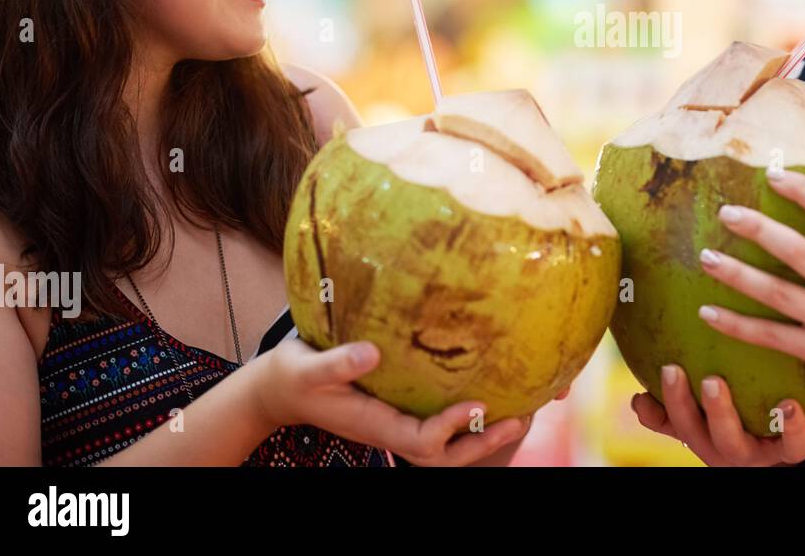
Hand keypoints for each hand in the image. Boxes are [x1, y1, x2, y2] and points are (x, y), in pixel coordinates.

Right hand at [252, 337, 532, 465]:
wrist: (284, 388)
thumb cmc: (294, 375)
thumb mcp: (307, 367)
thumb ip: (336, 363)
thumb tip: (373, 351)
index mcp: (375, 424)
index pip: (421, 440)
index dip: (452, 429)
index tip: (479, 404)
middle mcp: (392, 429)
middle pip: (444, 454)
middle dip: (482, 442)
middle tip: (520, 419)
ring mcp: (398, 422)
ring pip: (446, 444)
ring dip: (483, 433)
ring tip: (520, 411)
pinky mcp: (402, 409)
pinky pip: (440, 421)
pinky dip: (470, 416)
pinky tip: (495, 390)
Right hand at [630, 364, 804, 465]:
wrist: (776, 440)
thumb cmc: (728, 419)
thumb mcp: (693, 420)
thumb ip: (667, 411)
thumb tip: (634, 400)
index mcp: (714, 442)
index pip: (688, 427)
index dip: (676, 404)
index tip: (671, 367)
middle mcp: (748, 453)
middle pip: (729, 443)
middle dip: (719, 414)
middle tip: (711, 380)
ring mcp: (782, 450)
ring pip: (788, 451)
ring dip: (789, 429)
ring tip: (788, 406)